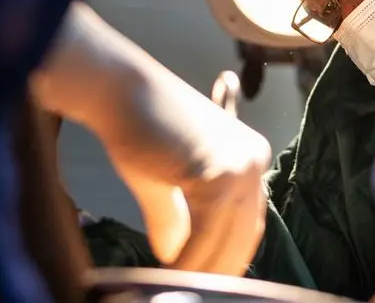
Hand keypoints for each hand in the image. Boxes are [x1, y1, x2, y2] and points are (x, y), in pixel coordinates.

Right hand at [31, 2, 270, 275]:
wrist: (121, 92)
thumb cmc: (139, 127)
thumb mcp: (164, 181)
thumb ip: (177, 217)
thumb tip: (174, 255)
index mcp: (250, 156)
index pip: (248, 221)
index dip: (228, 255)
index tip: (207, 280)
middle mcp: (254, 159)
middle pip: (242, 233)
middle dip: (218, 267)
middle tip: (191, 291)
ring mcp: (241, 165)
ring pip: (224, 238)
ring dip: (199, 269)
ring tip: (174, 288)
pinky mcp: (219, 174)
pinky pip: (205, 234)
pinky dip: (187, 258)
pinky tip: (168, 271)